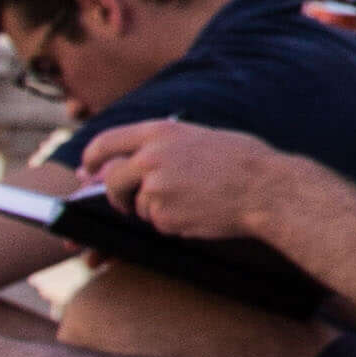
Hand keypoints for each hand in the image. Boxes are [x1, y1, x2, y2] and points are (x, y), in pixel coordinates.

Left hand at [79, 120, 311, 247]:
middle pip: (112, 181)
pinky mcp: (164, 216)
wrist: (266, 188)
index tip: (88, 170)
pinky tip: (201, 212)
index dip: (92, 158)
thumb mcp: (199, 137)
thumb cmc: (242, 160)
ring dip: (157, 209)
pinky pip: (159, 223)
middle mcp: (151, 158)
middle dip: (116, 195)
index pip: (106, 142)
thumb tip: (129, 161)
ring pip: (139, 206)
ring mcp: (155, 189)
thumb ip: (162, 147)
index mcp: (159, 133)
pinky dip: (174, 222)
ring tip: (195, 200)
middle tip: (127, 203)